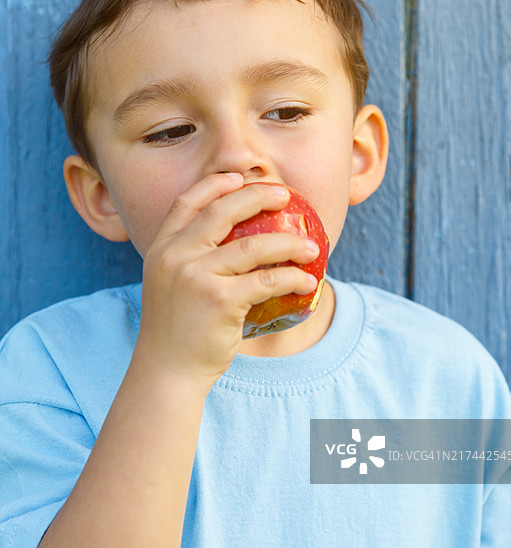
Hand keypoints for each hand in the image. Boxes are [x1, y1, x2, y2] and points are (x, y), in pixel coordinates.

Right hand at [133, 173, 318, 384]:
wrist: (167, 370)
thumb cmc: (177, 329)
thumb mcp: (171, 284)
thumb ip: (191, 258)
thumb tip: (237, 238)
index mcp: (161, 247)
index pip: (187, 202)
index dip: (214, 185)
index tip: (239, 177)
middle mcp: (175, 256)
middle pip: (222, 212)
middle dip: (258, 197)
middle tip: (286, 196)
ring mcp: (195, 276)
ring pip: (253, 246)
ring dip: (289, 244)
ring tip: (311, 247)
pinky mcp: (219, 300)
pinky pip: (266, 281)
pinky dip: (292, 279)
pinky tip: (307, 282)